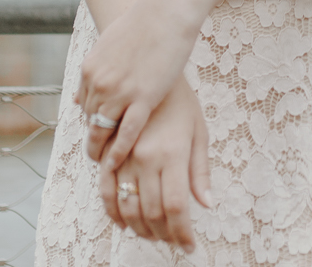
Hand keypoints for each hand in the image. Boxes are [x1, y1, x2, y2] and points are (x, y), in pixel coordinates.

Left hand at [76, 0, 206, 171]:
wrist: (166, 11)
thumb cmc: (144, 24)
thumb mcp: (109, 44)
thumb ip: (94, 70)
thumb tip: (78, 95)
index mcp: (90, 68)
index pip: (84, 103)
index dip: (92, 119)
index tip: (97, 132)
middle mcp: (99, 82)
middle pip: (91, 118)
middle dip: (94, 136)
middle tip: (97, 155)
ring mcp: (120, 92)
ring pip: (103, 129)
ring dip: (99, 150)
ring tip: (101, 165)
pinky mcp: (142, 98)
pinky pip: (126, 132)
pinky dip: (118, 151)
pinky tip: (116, 164)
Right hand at [98, 81, 211, 248]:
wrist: (147, 66)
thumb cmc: (180, 99)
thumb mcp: (199, 130)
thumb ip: (200, 170)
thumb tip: (206, 204)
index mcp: (172, 153)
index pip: (176, 206)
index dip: (181, 232)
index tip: (189, 246)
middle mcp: (145, 157)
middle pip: (151, 212)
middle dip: (163, 235)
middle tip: (172, 243)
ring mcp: (123, 155)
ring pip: (127, 206)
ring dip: (139, 228)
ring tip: (152, 236)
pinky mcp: (108, 150)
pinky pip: (105, 189)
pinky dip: (112, 211)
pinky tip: (122, 222)